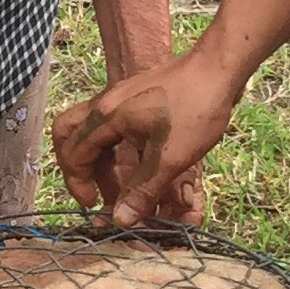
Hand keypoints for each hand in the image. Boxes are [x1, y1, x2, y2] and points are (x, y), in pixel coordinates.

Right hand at [56, 51, 238, 227]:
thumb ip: (143, 190)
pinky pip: (113, 126)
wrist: (220, 67)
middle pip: (69, 135)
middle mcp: (106, 105)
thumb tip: (120, 221)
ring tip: (118, 187)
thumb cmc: (195, 108)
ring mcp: (121, 99)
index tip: (94, 205)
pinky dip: (117, 150)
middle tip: (93, 191)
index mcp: (106, 116)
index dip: (78, 184)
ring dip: (101, 162)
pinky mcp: (138, 100)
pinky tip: (138, 166)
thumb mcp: (170, 156)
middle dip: (77, 167)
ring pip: (92, 132)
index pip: (74, 153)